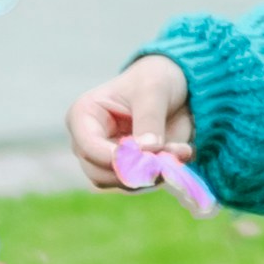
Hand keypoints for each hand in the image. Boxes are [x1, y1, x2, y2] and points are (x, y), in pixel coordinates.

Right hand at [68, 54, 195, 193]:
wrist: (176, 87)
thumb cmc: (156, 79)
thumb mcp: (154, 90)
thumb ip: (149, 119)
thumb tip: (146, 150)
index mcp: (83, 116)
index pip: (89, 148)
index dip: (117, 157)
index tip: (150, 152)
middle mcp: (88, 142)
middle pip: (101, 173)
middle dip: (138, 168)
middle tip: (173, 153)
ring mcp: (106, 159)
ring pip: (121, 183)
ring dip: (154, 172)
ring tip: (180, 149)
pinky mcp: (127, 170)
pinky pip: (141, 183)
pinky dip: (162, 173)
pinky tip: (180, 153)